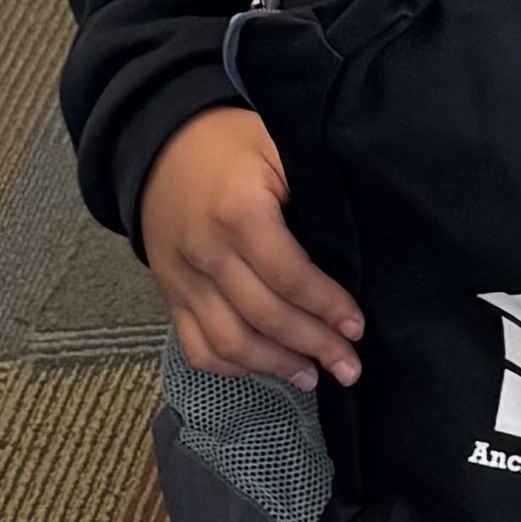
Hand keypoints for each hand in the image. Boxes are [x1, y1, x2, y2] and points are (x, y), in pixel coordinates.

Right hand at [143, 106, 361, 389]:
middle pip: (264, 316)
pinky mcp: (170, 297)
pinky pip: (196, 346)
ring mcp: (184, 280)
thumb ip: (311, 186)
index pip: (290, 274)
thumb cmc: (233, 145)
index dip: (326, 305)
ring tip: (312, 378)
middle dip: (312, 346)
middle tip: (349, 368)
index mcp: (239, 211)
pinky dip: (230, 367)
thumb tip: (360, 233)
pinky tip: (262, 370)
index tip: (357, 327)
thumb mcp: (278, 144)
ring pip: (229, 342)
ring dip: (274, 366)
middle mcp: (208, 252)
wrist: (160, 148)